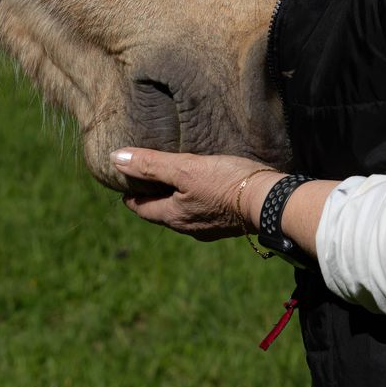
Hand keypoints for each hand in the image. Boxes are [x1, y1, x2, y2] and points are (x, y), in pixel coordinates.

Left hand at [112, 147, 281, 241]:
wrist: (271, 202)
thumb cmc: (225, 183)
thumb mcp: (184, 168)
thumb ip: (151, 164)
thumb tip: (115, 159)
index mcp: (174, 217)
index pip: (141, 208)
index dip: (130, 195)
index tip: (123, 183)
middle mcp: (189, 227)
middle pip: (161, 211)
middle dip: (151, 196)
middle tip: (145, 177)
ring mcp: (209, 227)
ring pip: (182, 212)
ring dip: (174, 198)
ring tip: (173, 179)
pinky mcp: (228, 221)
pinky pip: (203, 210)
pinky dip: (194, 198)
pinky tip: (203, 186)